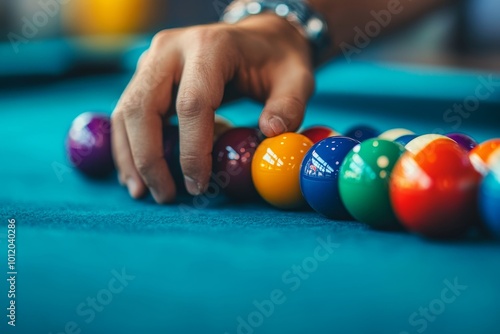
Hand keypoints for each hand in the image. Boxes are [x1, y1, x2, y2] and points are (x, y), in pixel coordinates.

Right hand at [112, 13, 314, 202]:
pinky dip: (128, 145)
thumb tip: (271, 134)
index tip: (198, 186)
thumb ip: (289, 106)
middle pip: (144, 107)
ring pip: (127, 111)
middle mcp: (171, 49)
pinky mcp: (146, 74)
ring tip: (144, 192)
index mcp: (210, 46)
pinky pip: (127, 112)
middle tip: (165, 196)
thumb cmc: (275, 60)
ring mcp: (153, 60)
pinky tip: (137, 174)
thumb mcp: (297, 78)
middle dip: (149, 158)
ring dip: (130, 156)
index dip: (192, 150)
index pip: (192, 104)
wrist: (255, 38)